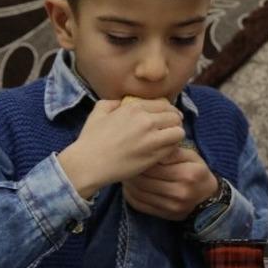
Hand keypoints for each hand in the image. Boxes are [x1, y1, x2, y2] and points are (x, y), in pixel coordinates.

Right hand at [58, 97, 183, 198]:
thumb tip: (123, 102)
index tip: (165, 118)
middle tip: (169, 129)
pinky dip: (171, 149)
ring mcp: (152, 139)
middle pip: (175, 117)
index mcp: (134, 108)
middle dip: (174, 122)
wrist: (88, 164)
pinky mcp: (154, 156)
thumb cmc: (90, 139)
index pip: (164, 105)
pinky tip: (163, 151)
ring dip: (175, 135)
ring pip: (179, 132)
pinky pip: (173, 148)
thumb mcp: (98, 112)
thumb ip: (113, 103)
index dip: (167, 111)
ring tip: (169, 140)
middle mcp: (146, 121)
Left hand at [122, 145, 217, 219]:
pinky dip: (130, 196)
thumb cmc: (198, 172)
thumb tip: (153, 149)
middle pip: (144, 180)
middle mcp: (179, 192)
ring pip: (139, 193)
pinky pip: (140, 205)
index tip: (135, 153)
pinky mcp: (165, 215)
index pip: (155, 166)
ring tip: (126, 174)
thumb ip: (173, 152)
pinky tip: (129, 188)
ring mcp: (171, 206)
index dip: (141, 159)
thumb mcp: (192, 156)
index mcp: (187, 174)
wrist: (208, 198)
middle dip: (132, 171)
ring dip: (128, 183)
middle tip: (126, 164)